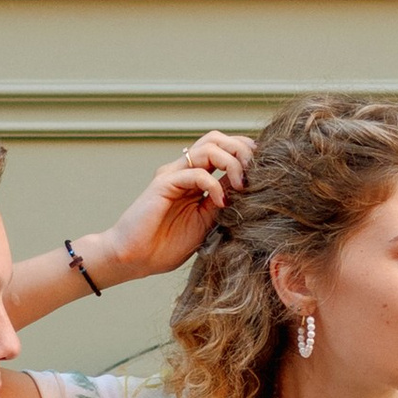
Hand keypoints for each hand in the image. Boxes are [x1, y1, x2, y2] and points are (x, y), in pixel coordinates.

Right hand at [87, 130, 255, 288]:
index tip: (263, 171)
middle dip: (241, 149)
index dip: (245, 153)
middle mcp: (183, 170)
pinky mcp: (163, 184)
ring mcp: (172, 175)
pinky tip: (221, 203)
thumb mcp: (207, 221)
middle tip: (255, 171)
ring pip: (208, 147)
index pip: (223, 149)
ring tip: (242, 184)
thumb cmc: (167, 245)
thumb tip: (250, 185)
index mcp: (194, 177)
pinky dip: (215, 185)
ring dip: (232, 161)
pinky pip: (196, 173)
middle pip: (216, 138)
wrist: (134, 259)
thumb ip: (223, 200)